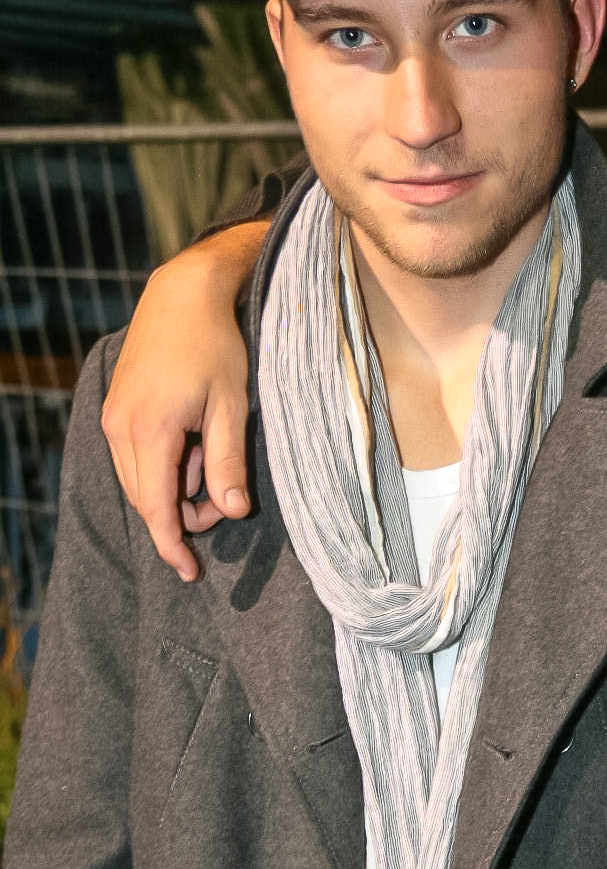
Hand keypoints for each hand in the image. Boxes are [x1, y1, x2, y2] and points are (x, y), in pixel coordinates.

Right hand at [101, 220, 267, 580]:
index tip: (190, 573)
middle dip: (181, 517)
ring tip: (211, 462)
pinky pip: (134, 456)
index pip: (157, 508)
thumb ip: (229, 463)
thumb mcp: (231, 406)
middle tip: (222, 506)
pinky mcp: (115, 409)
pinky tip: (193, 447)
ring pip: (138, 479)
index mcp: (150, 431)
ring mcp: (112, 417)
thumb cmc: (215, 347)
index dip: (173, 545)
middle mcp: (120, 428)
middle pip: (145, 499)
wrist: (182, 296)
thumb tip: (232, 512)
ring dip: (174, 489)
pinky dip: (164, 466)